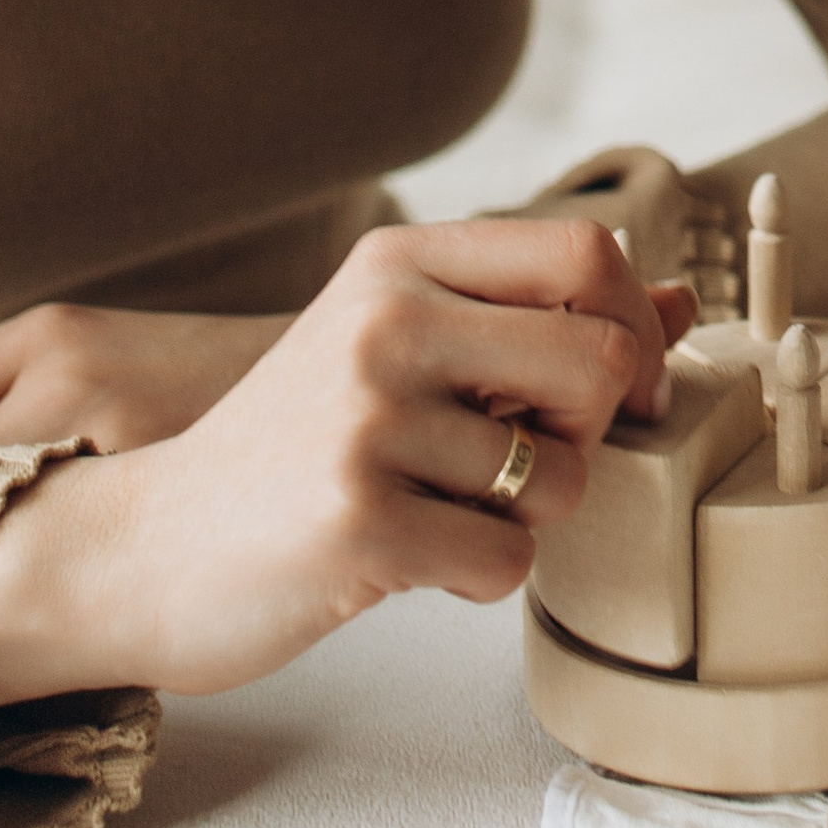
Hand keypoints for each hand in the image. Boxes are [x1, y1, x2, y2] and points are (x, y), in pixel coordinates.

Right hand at [0, 219, 689, 719]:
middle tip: (526, 464)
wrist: (143, 548)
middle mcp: (384, 323)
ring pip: (564, 479)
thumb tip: (684, 303)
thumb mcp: (398, 349)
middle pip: (599, 361)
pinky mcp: (358, 524)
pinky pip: (509, 560)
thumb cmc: (292, 450)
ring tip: (441, 511)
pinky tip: (412, 562)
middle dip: (593, 433)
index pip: (587, 248)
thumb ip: (529, 320)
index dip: (635, 323)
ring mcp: (367, 421)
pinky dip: (480, 578)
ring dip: (526, 517)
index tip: (625, 385)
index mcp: (399, 264)